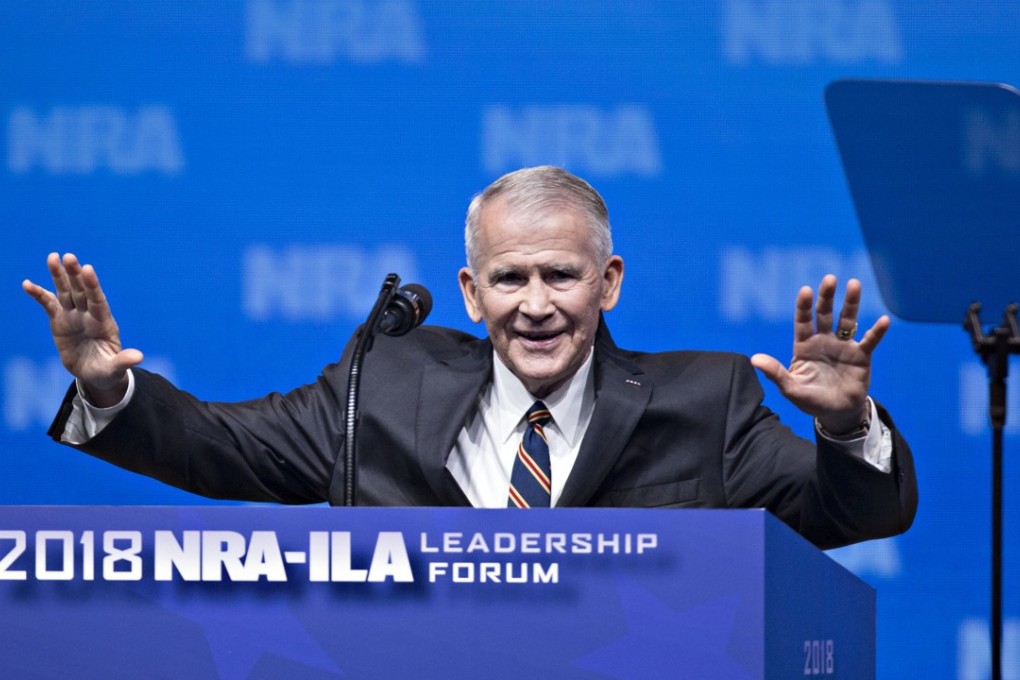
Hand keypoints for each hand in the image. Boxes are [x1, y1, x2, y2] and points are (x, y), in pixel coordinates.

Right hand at [22, 253, 141, 406]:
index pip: (98, 301)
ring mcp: (74, 316)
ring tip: (52, 256)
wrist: (94, 373)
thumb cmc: (107, 370)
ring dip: (59, 275)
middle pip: (82, 291)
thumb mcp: (115, 369)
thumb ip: (123, 361)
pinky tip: (27, 284)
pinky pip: (48, 304)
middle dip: (75, 274)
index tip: (88, 269)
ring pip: (66, 292)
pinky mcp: (60, 321)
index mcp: (104, 323)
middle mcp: (89, 315)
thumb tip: (138, 357)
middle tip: (69, 256)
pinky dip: (38, 294)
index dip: (93, 286)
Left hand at [750, 275, 888, 433]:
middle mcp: (823, 341)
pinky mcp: (861, 356)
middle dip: (826, 297)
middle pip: (825, 314)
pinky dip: (877, 331)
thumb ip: (776, 373)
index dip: (804, 306)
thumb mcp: (791, 388)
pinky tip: (884, 321)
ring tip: (854, 284)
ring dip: (851, 303)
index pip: (803, 321)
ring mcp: (843, 346)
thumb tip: (754, 359)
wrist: (837, 412)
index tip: (805, 290)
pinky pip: (869, 340)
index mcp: (804, 346)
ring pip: (847, 320)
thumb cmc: (811, 400)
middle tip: (829, 279)